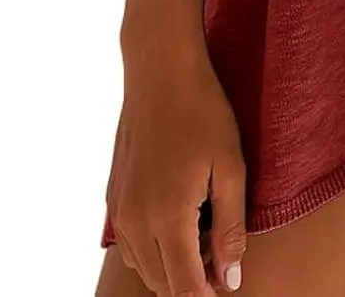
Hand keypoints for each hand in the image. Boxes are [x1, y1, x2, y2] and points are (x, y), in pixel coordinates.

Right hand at [106, 43, 247, 295]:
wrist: (160, 71)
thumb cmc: (203, 113)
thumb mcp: (231, 168)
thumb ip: (230, 228)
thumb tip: (229, 278)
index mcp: (167, 218)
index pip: (183, 287)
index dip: (207, 293)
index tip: (227, 281)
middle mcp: (135, 221)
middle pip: (160, 283)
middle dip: (191, 281)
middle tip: (222, 251)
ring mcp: (120, 209)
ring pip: (142, 265)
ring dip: (171, 266)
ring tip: (204, 233)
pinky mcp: (113, 195)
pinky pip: (130, 242)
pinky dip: (152, 247)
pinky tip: (178, 218)